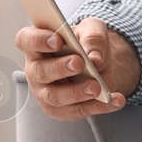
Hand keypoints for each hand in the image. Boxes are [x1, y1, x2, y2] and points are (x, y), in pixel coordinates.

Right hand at [13, 16, 140, 121]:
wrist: (99, 63)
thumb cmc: (87, 43)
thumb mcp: (94, 30)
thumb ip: (93, 37)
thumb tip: (94, 58)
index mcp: (38, 44)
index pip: (26, 40)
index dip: (38, 40)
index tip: (57, 40)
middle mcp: (36, 69)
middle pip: (40, 71)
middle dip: (60, 68)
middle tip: (79, 63)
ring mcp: (45, 92)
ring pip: (55, 96)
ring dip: (76, 92)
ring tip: (96, 87)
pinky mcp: (60, 110)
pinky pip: (77, 111)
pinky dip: (98, 106)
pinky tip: (115, 100)